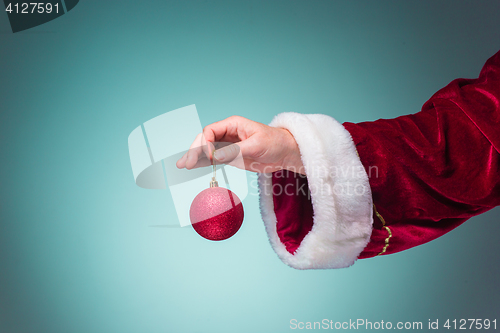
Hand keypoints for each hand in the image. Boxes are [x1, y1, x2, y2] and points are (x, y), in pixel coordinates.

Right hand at [176, 116, 304, 173]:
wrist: (285, 153)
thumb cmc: (274, 143)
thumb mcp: (256, 145)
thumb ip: (235, 151)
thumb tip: (215, 157)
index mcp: (233, 124)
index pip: (211, 131)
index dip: (206, 143)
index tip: (210, 157)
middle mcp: (227, 133)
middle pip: (204, 140)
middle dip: (194, 151)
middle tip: (187, 164)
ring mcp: (227, 145)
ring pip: (206, 150)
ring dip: (194, 157)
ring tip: (181, 166)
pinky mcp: (230, 157)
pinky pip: (213, 159)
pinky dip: (202, 163)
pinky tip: (192, 167)